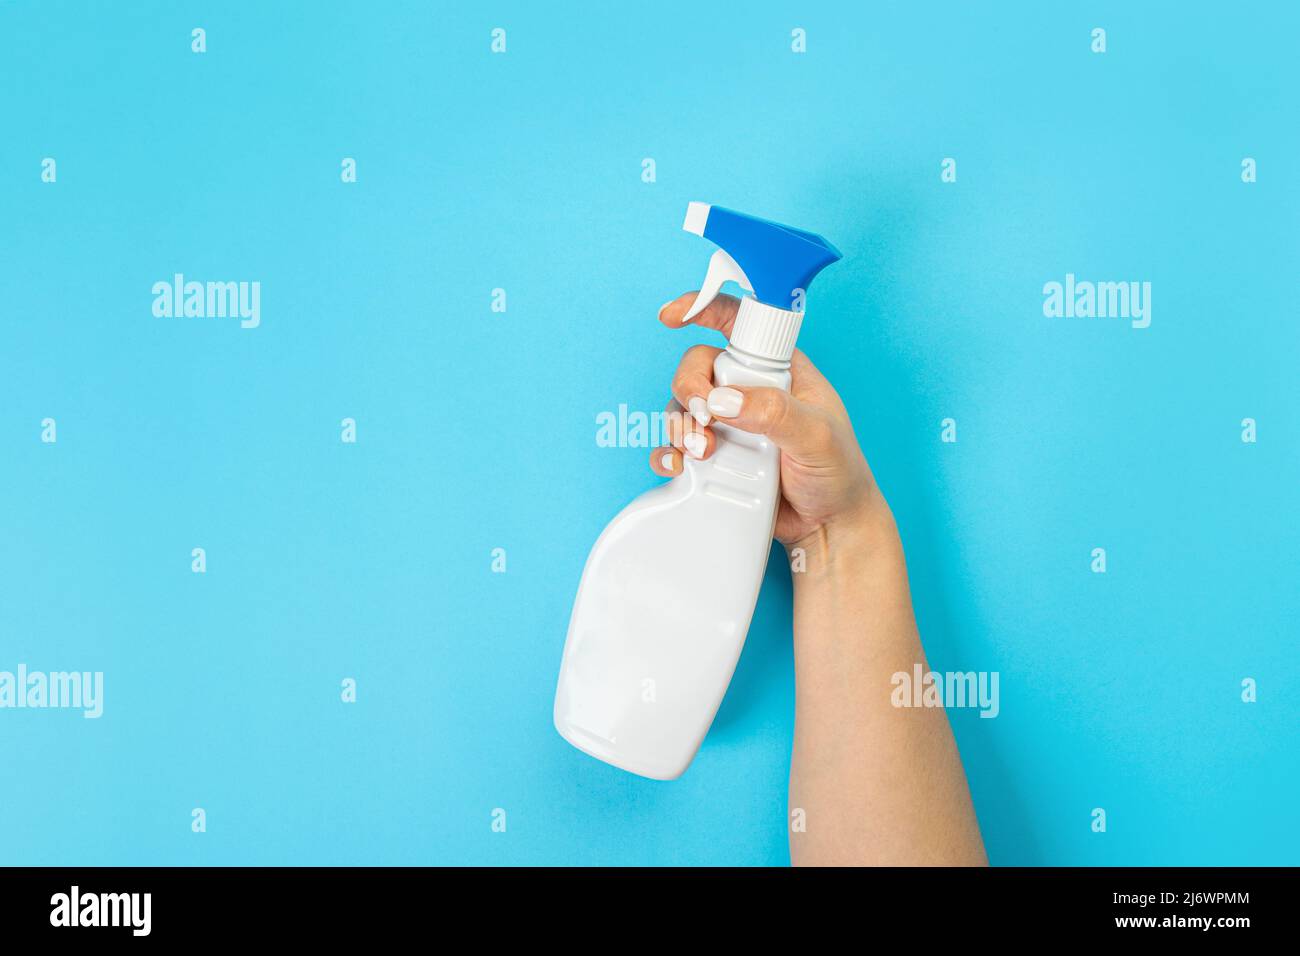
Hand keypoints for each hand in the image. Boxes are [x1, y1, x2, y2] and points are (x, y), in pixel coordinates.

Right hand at [651, 292, 890, 546]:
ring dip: (679, 426)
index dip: (703, 308)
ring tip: (700, 452)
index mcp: (778, 370)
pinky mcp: (715, 459)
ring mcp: (730, 426)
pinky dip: (668, 454)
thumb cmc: (838, 473)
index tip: (673, 316)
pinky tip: (677, 467)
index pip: (738, 323)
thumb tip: (722, 401)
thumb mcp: (816, 436)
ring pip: (683, 408)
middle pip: (698, 369)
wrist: (830, 526)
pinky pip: (677, 447)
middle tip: (704, 419)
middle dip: (690, 390)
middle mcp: (749, 391)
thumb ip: (774, 413)